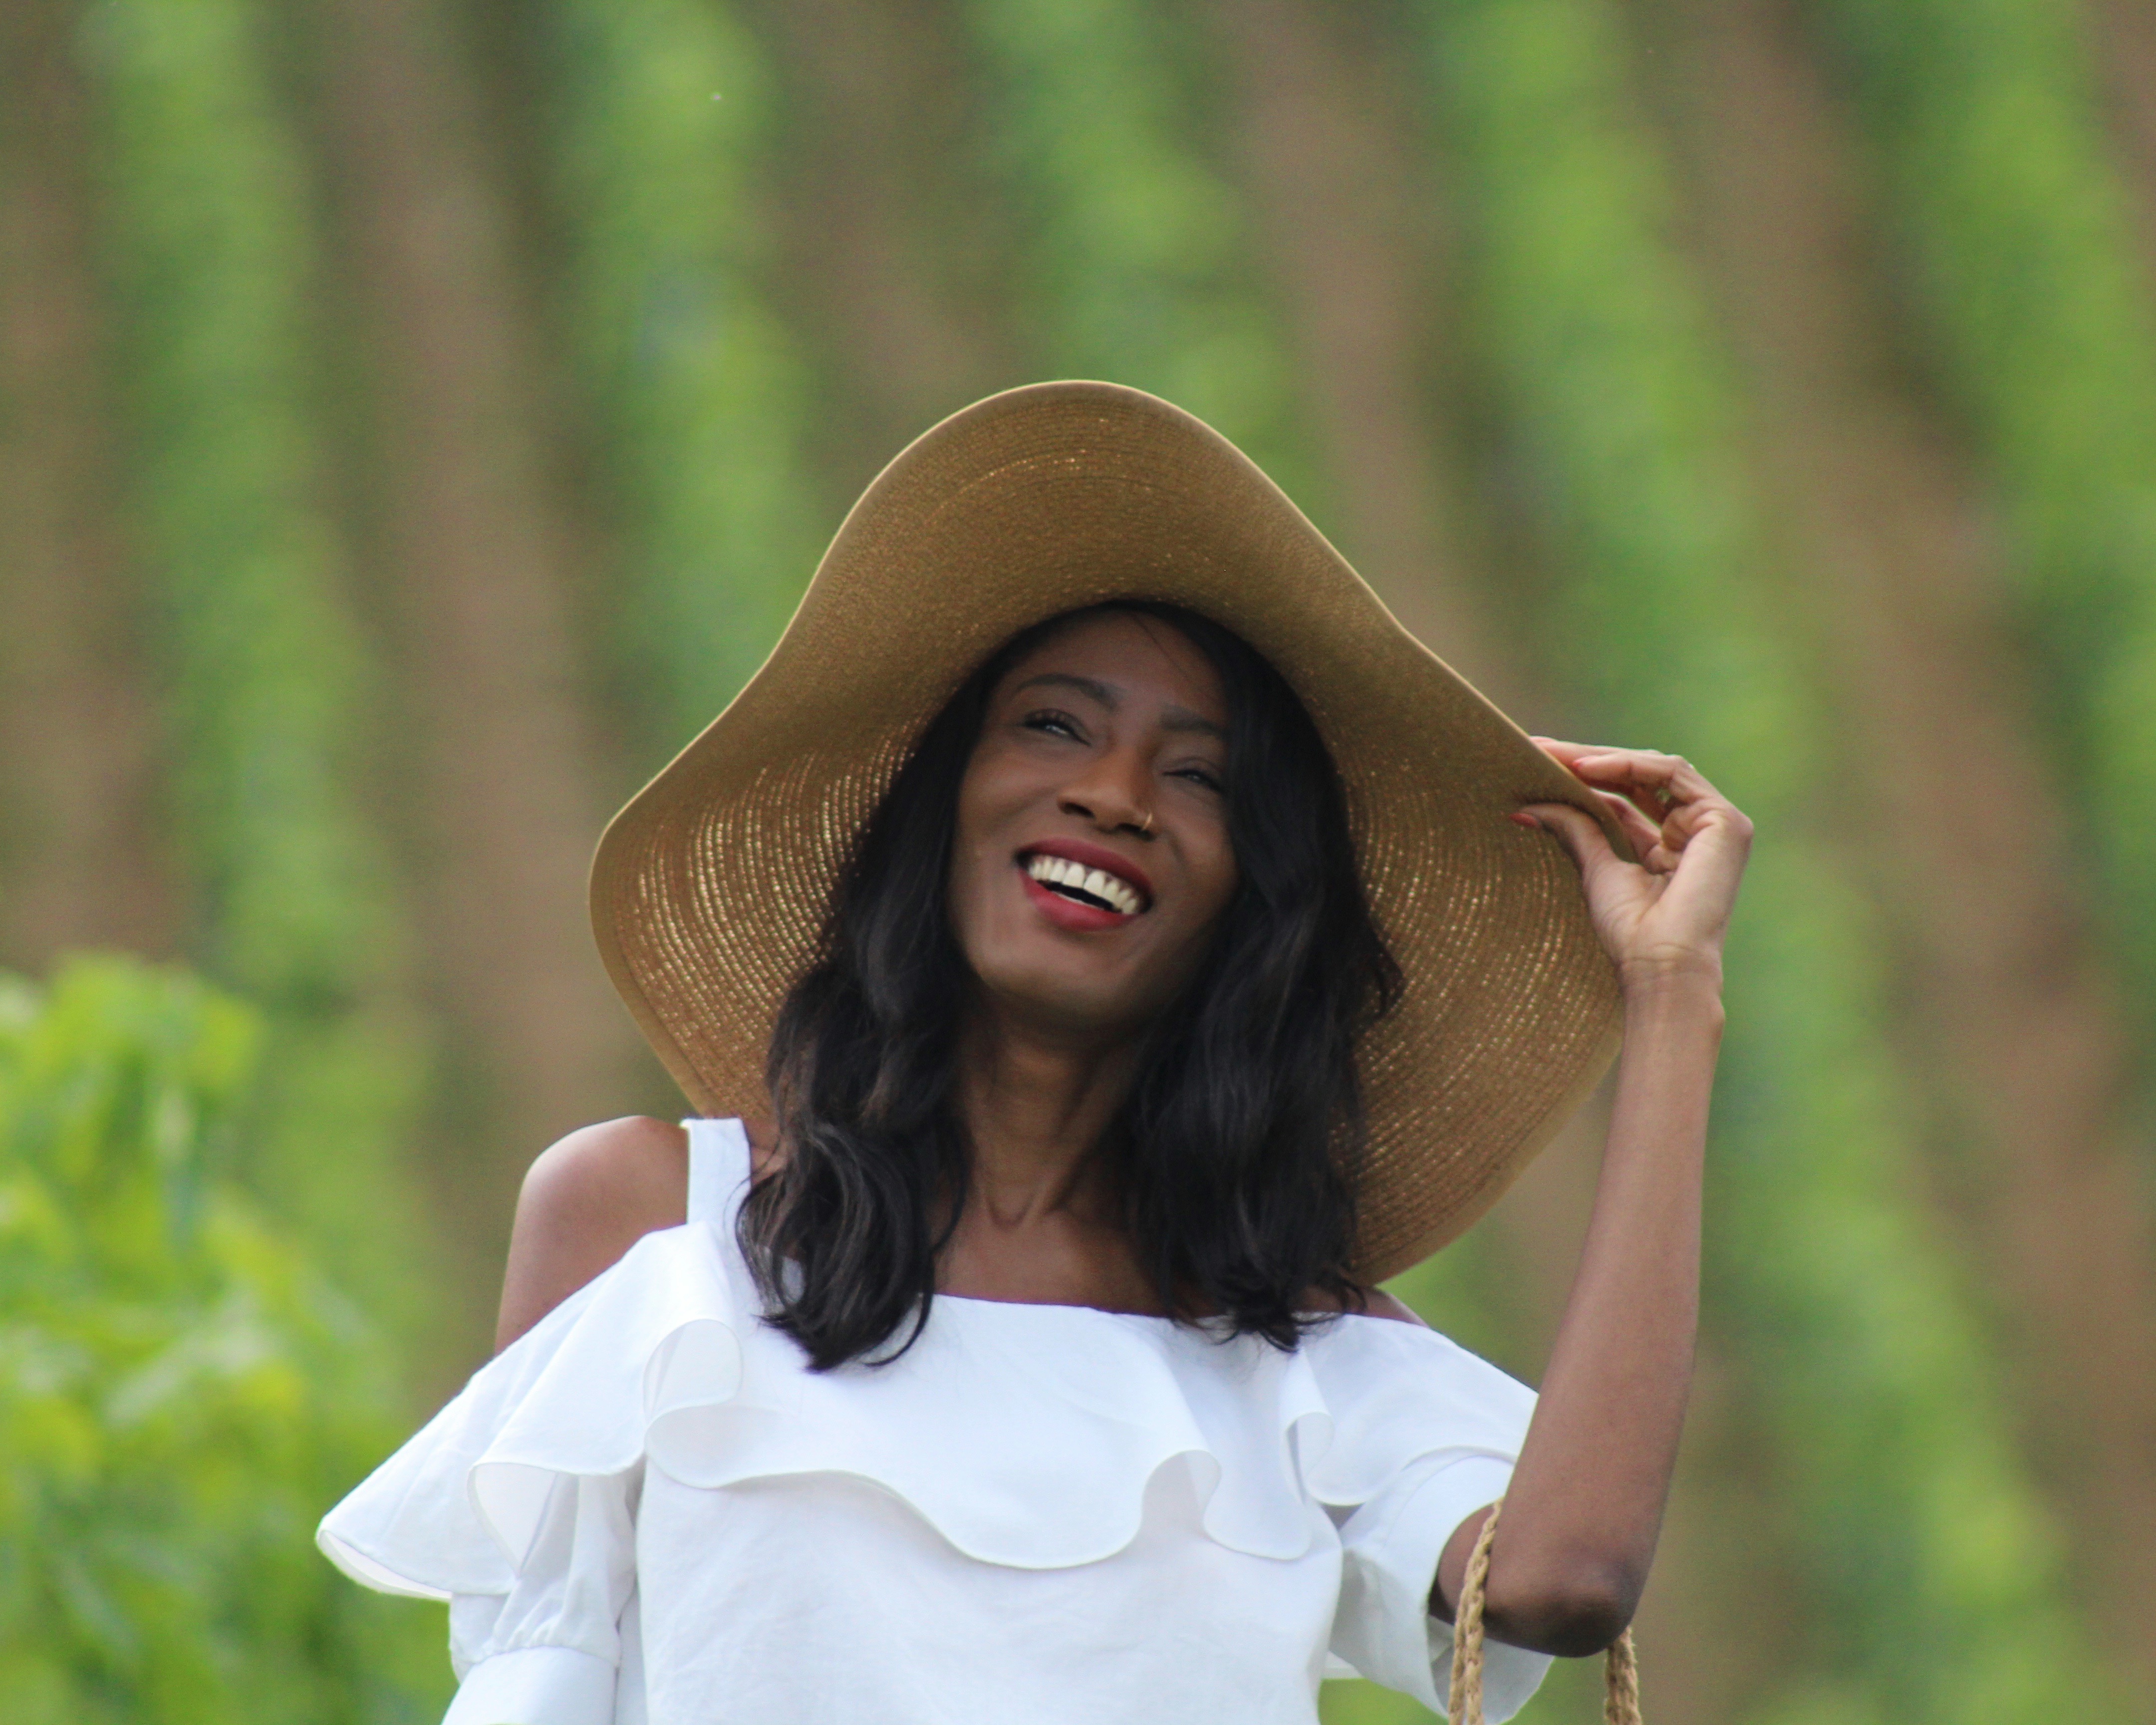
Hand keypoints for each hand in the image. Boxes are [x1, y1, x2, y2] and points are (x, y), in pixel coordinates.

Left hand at [1518, 740, 1752, 994]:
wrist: (1659, 963)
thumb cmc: (1630, 931)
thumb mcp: (1594, 868)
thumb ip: (1573, 829)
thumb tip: (1525, 806)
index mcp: (1666, 848)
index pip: (1623, 798)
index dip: (1583, 779)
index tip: (1536, 763)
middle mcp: (1693, 833)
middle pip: (1639, 779)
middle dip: (1589, 761)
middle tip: (1539, 748)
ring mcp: (1714, 825)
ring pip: (1655, 769)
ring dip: (1603, 758)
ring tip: (1556, 756)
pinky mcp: (1725, 821)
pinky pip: (1672, 773)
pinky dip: (1629, 765)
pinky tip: (1586, 768)